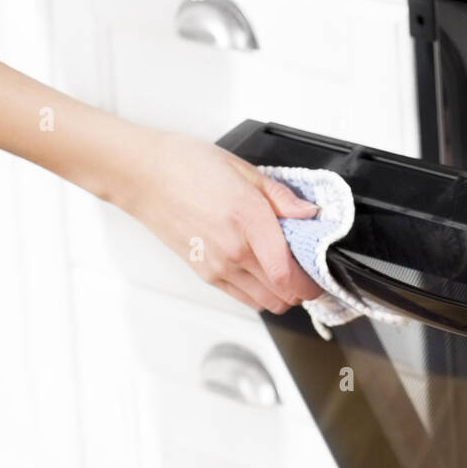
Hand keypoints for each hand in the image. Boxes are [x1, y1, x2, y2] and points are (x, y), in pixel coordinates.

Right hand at [117, 130, 324, 312]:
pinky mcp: (204, 273)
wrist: (144, 176)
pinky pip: (243, 297)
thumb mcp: (243, 169)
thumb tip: (308, 212)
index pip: (289, 272)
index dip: (313, 280)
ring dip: (283, 293)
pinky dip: (260, 292)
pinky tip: (262, 269)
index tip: (322, 270)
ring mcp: (216, 266)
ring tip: (287, 268)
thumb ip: (281, 196)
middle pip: (282, 294)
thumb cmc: (186, 165)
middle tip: (310, 266)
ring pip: (265, 302)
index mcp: (248, 218)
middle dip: (303, 286)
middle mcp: (233, 250)